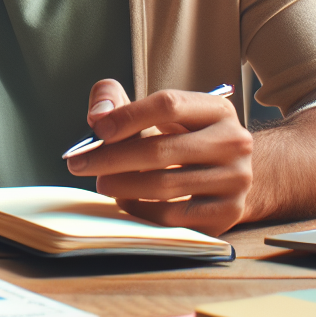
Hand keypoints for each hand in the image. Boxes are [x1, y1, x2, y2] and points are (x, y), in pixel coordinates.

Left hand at [65, 79, 252, 236]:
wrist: (229, 173)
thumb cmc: (180, 137)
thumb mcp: (156, 112)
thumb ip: (116, 100)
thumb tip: (97, 115)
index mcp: (217, 108)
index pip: (168, 105)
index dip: (127, 116)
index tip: (96, 130)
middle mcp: (234, 142)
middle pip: (162, 150)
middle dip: (112, 157)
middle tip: (80, 163)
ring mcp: (235, 180)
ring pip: (165, 185)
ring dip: (123, 185)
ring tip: (102, 181)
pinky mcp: (228, 214)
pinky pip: (173, 216)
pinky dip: (142, 210)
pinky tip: (125, 201)